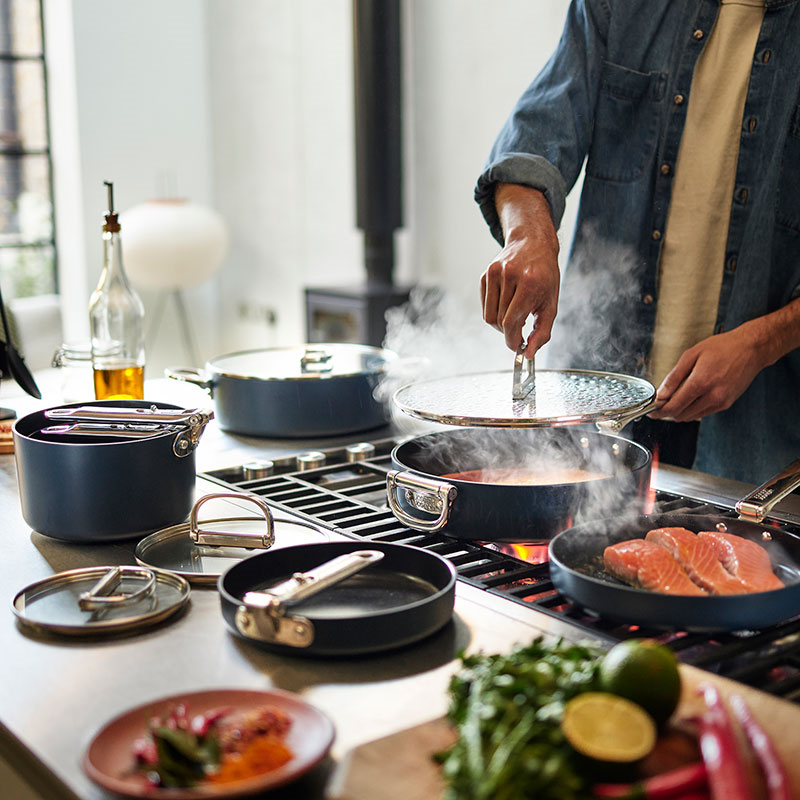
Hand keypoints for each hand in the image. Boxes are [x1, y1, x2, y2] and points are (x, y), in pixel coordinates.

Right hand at [480, 184, 559, 356]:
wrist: (533, 244)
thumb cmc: (545, 276)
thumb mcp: (551, 304)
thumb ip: (542, 332)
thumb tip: (529, 354)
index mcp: (530, 282)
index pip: (512, 322)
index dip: (513, 340)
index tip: (517, 346)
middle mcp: (510, 275)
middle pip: (500, 322)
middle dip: (510, 332)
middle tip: (521, 328)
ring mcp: (494, 273)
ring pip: (489, 317)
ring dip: (501, 324)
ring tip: (514, 315)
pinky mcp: (485, 274)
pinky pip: (485, 306)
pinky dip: (494, 311)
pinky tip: (506, 303)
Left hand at [650, 324, 768, 421]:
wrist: (751, 349)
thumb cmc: (722, 347)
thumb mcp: (691, 355)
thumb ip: (674, 377)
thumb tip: (661, 394)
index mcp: (700, 382)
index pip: (674, 406)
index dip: (659, 411)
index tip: (651, 410)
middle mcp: (712, 396)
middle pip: (681, 414)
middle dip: (667, 411)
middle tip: (659, 404)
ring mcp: (721, 402)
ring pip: (691, 416)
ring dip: (680, 411)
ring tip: (674, 398)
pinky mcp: (726, 404)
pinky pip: (703, 412)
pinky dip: (693, 409)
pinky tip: (691, 397)